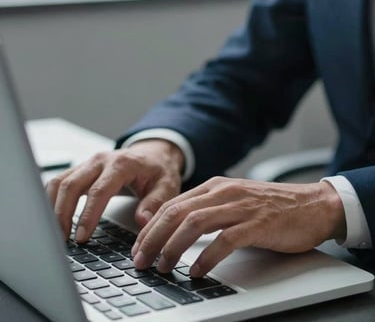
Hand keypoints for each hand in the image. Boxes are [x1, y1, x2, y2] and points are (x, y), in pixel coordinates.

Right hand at [46, 139, 184, 241]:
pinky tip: (53, 216)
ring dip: (53, 207)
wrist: (153, 154)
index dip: (88, 215)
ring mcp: (89, 163)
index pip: (99, 191)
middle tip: (62, 239)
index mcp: (122, 164)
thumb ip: (155, 203)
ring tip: (56, 232)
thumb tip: (142, 221)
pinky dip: (52, 198)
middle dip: (63, 213)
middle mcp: (101, 161)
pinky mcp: (83, 169)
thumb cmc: (159, 170)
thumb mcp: (166, 186)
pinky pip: (60, 181)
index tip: (82, 237)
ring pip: (61, 181)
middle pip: (72, 184)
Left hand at [132, 176, 345, 276]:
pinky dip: (207, 257)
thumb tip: (177, 228)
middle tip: (141, 260)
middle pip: (177, 214)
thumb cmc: (270, 206)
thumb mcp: (233, 200)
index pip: (172, 205)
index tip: (139, 246)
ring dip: (173, 247)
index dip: (150, 227)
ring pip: (194, 224)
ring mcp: (240, 207)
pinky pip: (224, 240)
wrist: (311, 204)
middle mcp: (223, 193)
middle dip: (153, 238)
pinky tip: (197, 271)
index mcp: (214, 187)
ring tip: (163, 266)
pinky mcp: (257, 224)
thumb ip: (207, 209)